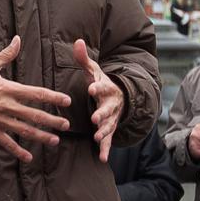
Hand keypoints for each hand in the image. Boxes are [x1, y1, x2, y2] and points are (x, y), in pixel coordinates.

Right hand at [0, 36, 69, 161]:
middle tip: (66, 125)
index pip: (36, 93)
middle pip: (34, 114)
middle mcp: (5, 105)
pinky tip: (29, 157)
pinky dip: (17, 151)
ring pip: (23, 130)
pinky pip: (6, 143)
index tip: (66, 101)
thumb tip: (17, 39)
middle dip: (52, 120)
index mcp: (8, 88)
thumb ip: (7, 54)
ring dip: (41, 136)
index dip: (53, 97)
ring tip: (55, 140)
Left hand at [73, 39, 124, 162]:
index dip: (97, 87)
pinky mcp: (110, 130)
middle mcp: (111, 104)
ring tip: (96, 138)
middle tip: (94, 118)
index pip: (102, 86)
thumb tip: (77, 41)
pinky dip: (105, 149)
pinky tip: (101, 159)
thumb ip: (84, 59)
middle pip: (107, 109)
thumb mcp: (94, 70)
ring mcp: (112, 118)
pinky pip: (109, 141)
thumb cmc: (101, 83)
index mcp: (105, 88)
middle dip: (102, 113)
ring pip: (109, 126)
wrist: (122, 97)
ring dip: (103, 132)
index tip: (91, 87)